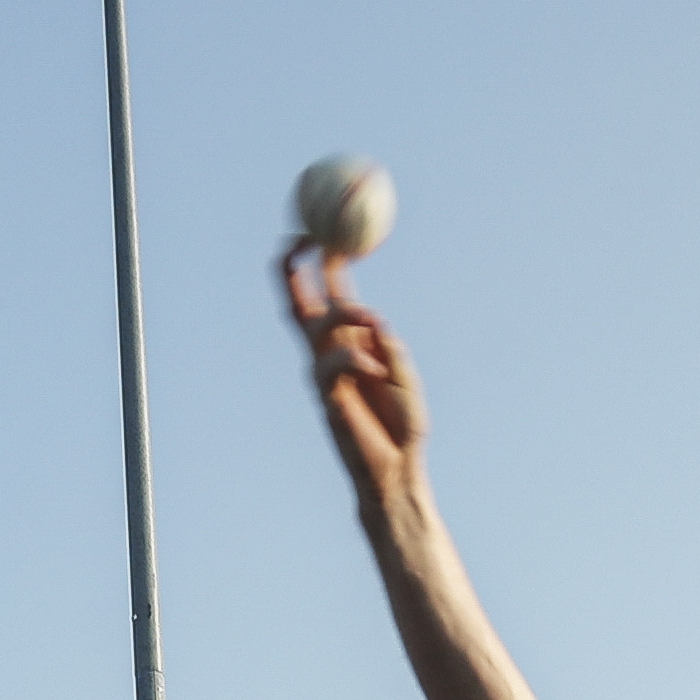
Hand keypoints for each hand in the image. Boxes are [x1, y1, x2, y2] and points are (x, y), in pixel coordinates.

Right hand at [281, 243, 428, 509]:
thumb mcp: (406, 376)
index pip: (326, 293)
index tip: (327, 227)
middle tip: (304, 238)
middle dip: (294, 267)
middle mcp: (327, 354)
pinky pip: (333, 363)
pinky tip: (378, 372)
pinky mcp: (327, 397)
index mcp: (347, 343)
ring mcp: (323, 375)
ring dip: (346, 315)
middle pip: (297, 302)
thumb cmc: (403, 427)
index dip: (322, 259)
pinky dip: (357, 358)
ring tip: (375, 326)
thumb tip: (376, 323)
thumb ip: (390, 348)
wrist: (397, 472)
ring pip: (320, 325)